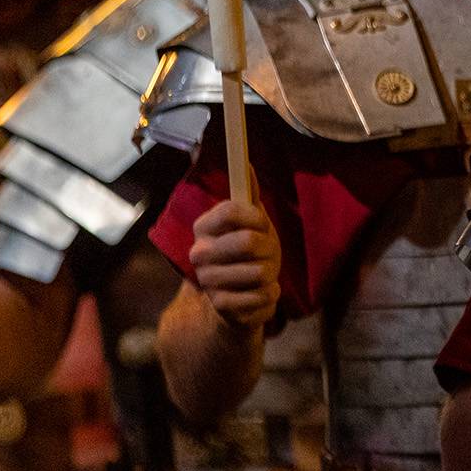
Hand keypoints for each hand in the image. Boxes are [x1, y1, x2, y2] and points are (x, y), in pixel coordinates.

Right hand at [188, 199, 280, 331]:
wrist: (236, 299)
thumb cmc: (248, 253)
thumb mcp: (251, 222)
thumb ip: (248, 194)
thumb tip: (248, 164)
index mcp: (203, 227)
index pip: (230, 210)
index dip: (255, 216)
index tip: (262, 224)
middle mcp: (199, 253)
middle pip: (249, 242)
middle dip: (270, 248)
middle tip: (268, 253)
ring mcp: (208, 281)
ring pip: (260, 271)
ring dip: (272, 273)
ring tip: (264, 274)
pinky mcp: (221, 306)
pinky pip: (261, 296)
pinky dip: (271, 294)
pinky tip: (261, 293)